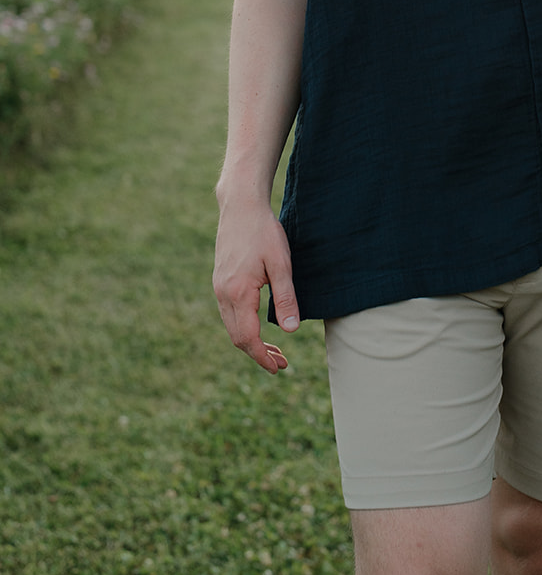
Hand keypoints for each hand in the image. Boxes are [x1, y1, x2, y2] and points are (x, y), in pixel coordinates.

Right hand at [213, 197, 299, 373]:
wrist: (240, 206)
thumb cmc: (264, 232)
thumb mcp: (281, 264)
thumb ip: (286, 298)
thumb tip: (291, 331)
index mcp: (238, 293)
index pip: (247, 338)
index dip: (262, 357)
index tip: (278, 368)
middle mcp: (223, 294)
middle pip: (237, 337)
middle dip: (258, 354)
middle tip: (281, 363)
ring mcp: (218, 287)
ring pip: (232, 326)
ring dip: (251, 342)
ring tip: (274, 349)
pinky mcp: (220, 280)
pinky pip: (229, 313)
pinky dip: (243, 327)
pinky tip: (258, 327)